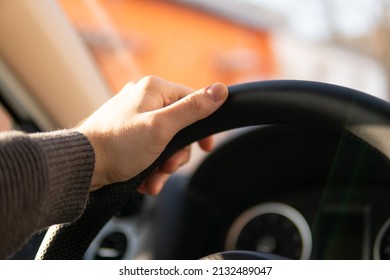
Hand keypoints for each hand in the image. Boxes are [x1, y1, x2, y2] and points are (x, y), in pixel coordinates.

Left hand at [76, 76, 227, 194]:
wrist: (82, 166)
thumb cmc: (119, 145)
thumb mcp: (162, 127)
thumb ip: (193, 109)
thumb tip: (221, 89)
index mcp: (154, 89)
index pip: (193, 101)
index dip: (202, 127)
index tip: (206, 147)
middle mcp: (144, 98)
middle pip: (179, 126)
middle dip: (176, 154)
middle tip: (168, 168)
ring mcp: (134, 116)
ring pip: (164, 141)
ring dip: (163, 165)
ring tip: (153, 180)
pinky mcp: (126, 133)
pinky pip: (149, 147)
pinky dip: (150, 165)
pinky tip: (144, 179)